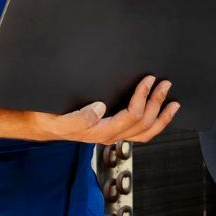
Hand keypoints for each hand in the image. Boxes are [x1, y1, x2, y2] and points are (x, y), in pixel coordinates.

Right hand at [26, 76, 178, 144]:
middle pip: (143, 124)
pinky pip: (138, 132)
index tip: (148, 80)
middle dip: (157, 104)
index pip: (131, 116)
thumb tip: (100, 108)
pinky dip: (154, 124)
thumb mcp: (59, 119)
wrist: (42, 124)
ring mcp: (113, 134)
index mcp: (101, 132)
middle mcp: (110, 135)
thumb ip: (79, 117)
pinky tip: (159, 113)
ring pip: (145, 132)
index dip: (143, 97)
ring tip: (173, 103)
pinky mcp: (112, 131)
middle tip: (165, 84)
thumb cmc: (50, 119)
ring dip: (161, 117)